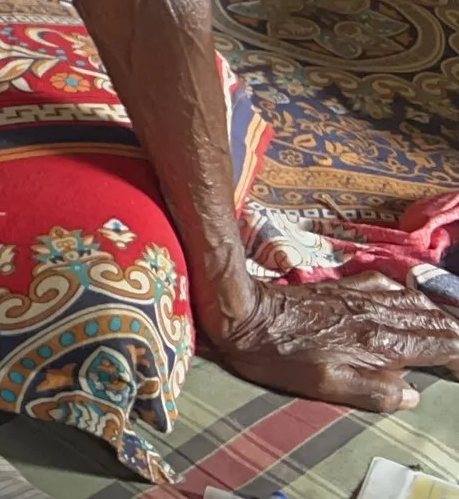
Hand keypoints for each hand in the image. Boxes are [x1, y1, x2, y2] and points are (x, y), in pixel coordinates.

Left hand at [207, 274, 458, 409]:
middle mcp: (378, 314)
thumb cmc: (279, 355)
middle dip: (455, 336)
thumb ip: (374, 391)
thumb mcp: (326, 385)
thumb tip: (413, 395)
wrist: (244, 314)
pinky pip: (390, 285)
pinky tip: (407, 301)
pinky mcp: (344, 286)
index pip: (440, 344)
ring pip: (417, 301)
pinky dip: (410, 296)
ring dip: (438, 317)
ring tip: (446, 332)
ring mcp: (361, 296)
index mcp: (379, 342)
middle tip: (457, 353)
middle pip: (435, 320)